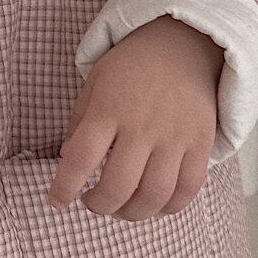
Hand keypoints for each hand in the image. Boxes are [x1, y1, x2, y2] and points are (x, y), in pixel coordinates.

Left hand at [47, 16, 224, 221]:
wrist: (181, 44)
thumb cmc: (130, 67)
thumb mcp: (95, 84)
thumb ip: (80, 123)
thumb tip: (68, 160)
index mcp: (108, 109)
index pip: (81, 158)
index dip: (64, 186)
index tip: (56, 201)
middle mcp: (141, 126)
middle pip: (118, 185)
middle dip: (100, 205)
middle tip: (93, 204)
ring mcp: (174, 137)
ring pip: (154, 194)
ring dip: (133, 213)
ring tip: (122, 208)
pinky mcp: (200, 143)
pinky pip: (188, 189)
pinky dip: (170, 207)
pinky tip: (155, 205)